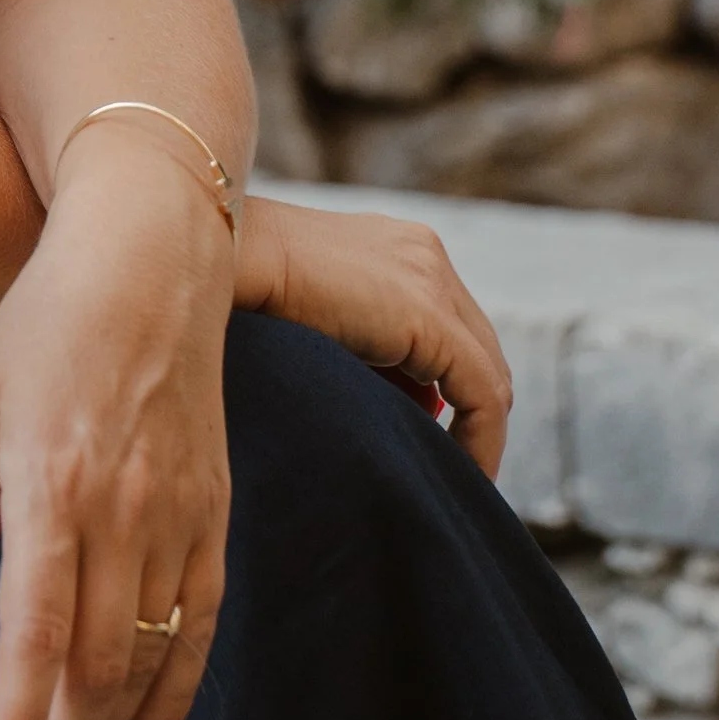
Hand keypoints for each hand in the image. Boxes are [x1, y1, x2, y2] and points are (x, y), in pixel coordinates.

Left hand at [0, 131, 234, 719]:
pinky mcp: (217, 507)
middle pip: (98, 666)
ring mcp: (181, 510)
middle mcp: (126, 507)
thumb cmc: (47, 317)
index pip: (36, 638)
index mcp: (55, 480)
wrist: (152, 251)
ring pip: (152, 655)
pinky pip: (203, 618)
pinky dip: (178, 688)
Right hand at [234, 195, 511, 479]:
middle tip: (454, 463)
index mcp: (402, 246)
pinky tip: (463, 471)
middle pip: (479, 347)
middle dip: (472, 409)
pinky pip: (482, 392)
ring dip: (478, 427)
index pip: (453, 326)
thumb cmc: (249, 292)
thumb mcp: (321, 316)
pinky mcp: (429, 316)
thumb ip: (363, 346)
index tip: (435, 436)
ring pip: (489, 372)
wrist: (229, 258)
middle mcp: (428, 253)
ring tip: (454, 474)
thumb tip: (395, 403)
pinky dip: (481, 438)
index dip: (454, 386)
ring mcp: (433, 279)